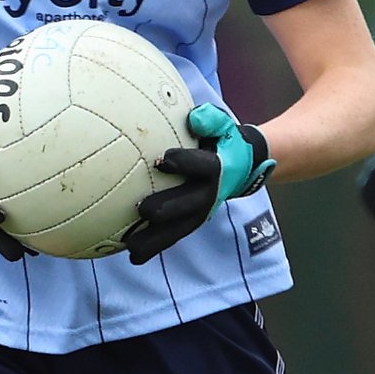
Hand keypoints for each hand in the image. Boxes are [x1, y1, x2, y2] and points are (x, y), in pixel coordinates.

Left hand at [127, 104, 275, 263]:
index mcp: (217, 168)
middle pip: (190, 205)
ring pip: (179, 229)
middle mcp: (210, 194)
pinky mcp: (191, 222)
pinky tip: (132, 256)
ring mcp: (201, 212)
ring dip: (157, 240)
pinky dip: (154, 248)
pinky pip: (173, 237)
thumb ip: (210, 120)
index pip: (203, 166)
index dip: (185, 163)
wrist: (242, 167)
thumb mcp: (222, 126)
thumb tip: (195, 118)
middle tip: (142, 209)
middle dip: (168, 209)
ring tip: (132, 249)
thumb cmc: (221, 141)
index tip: (161, 160)